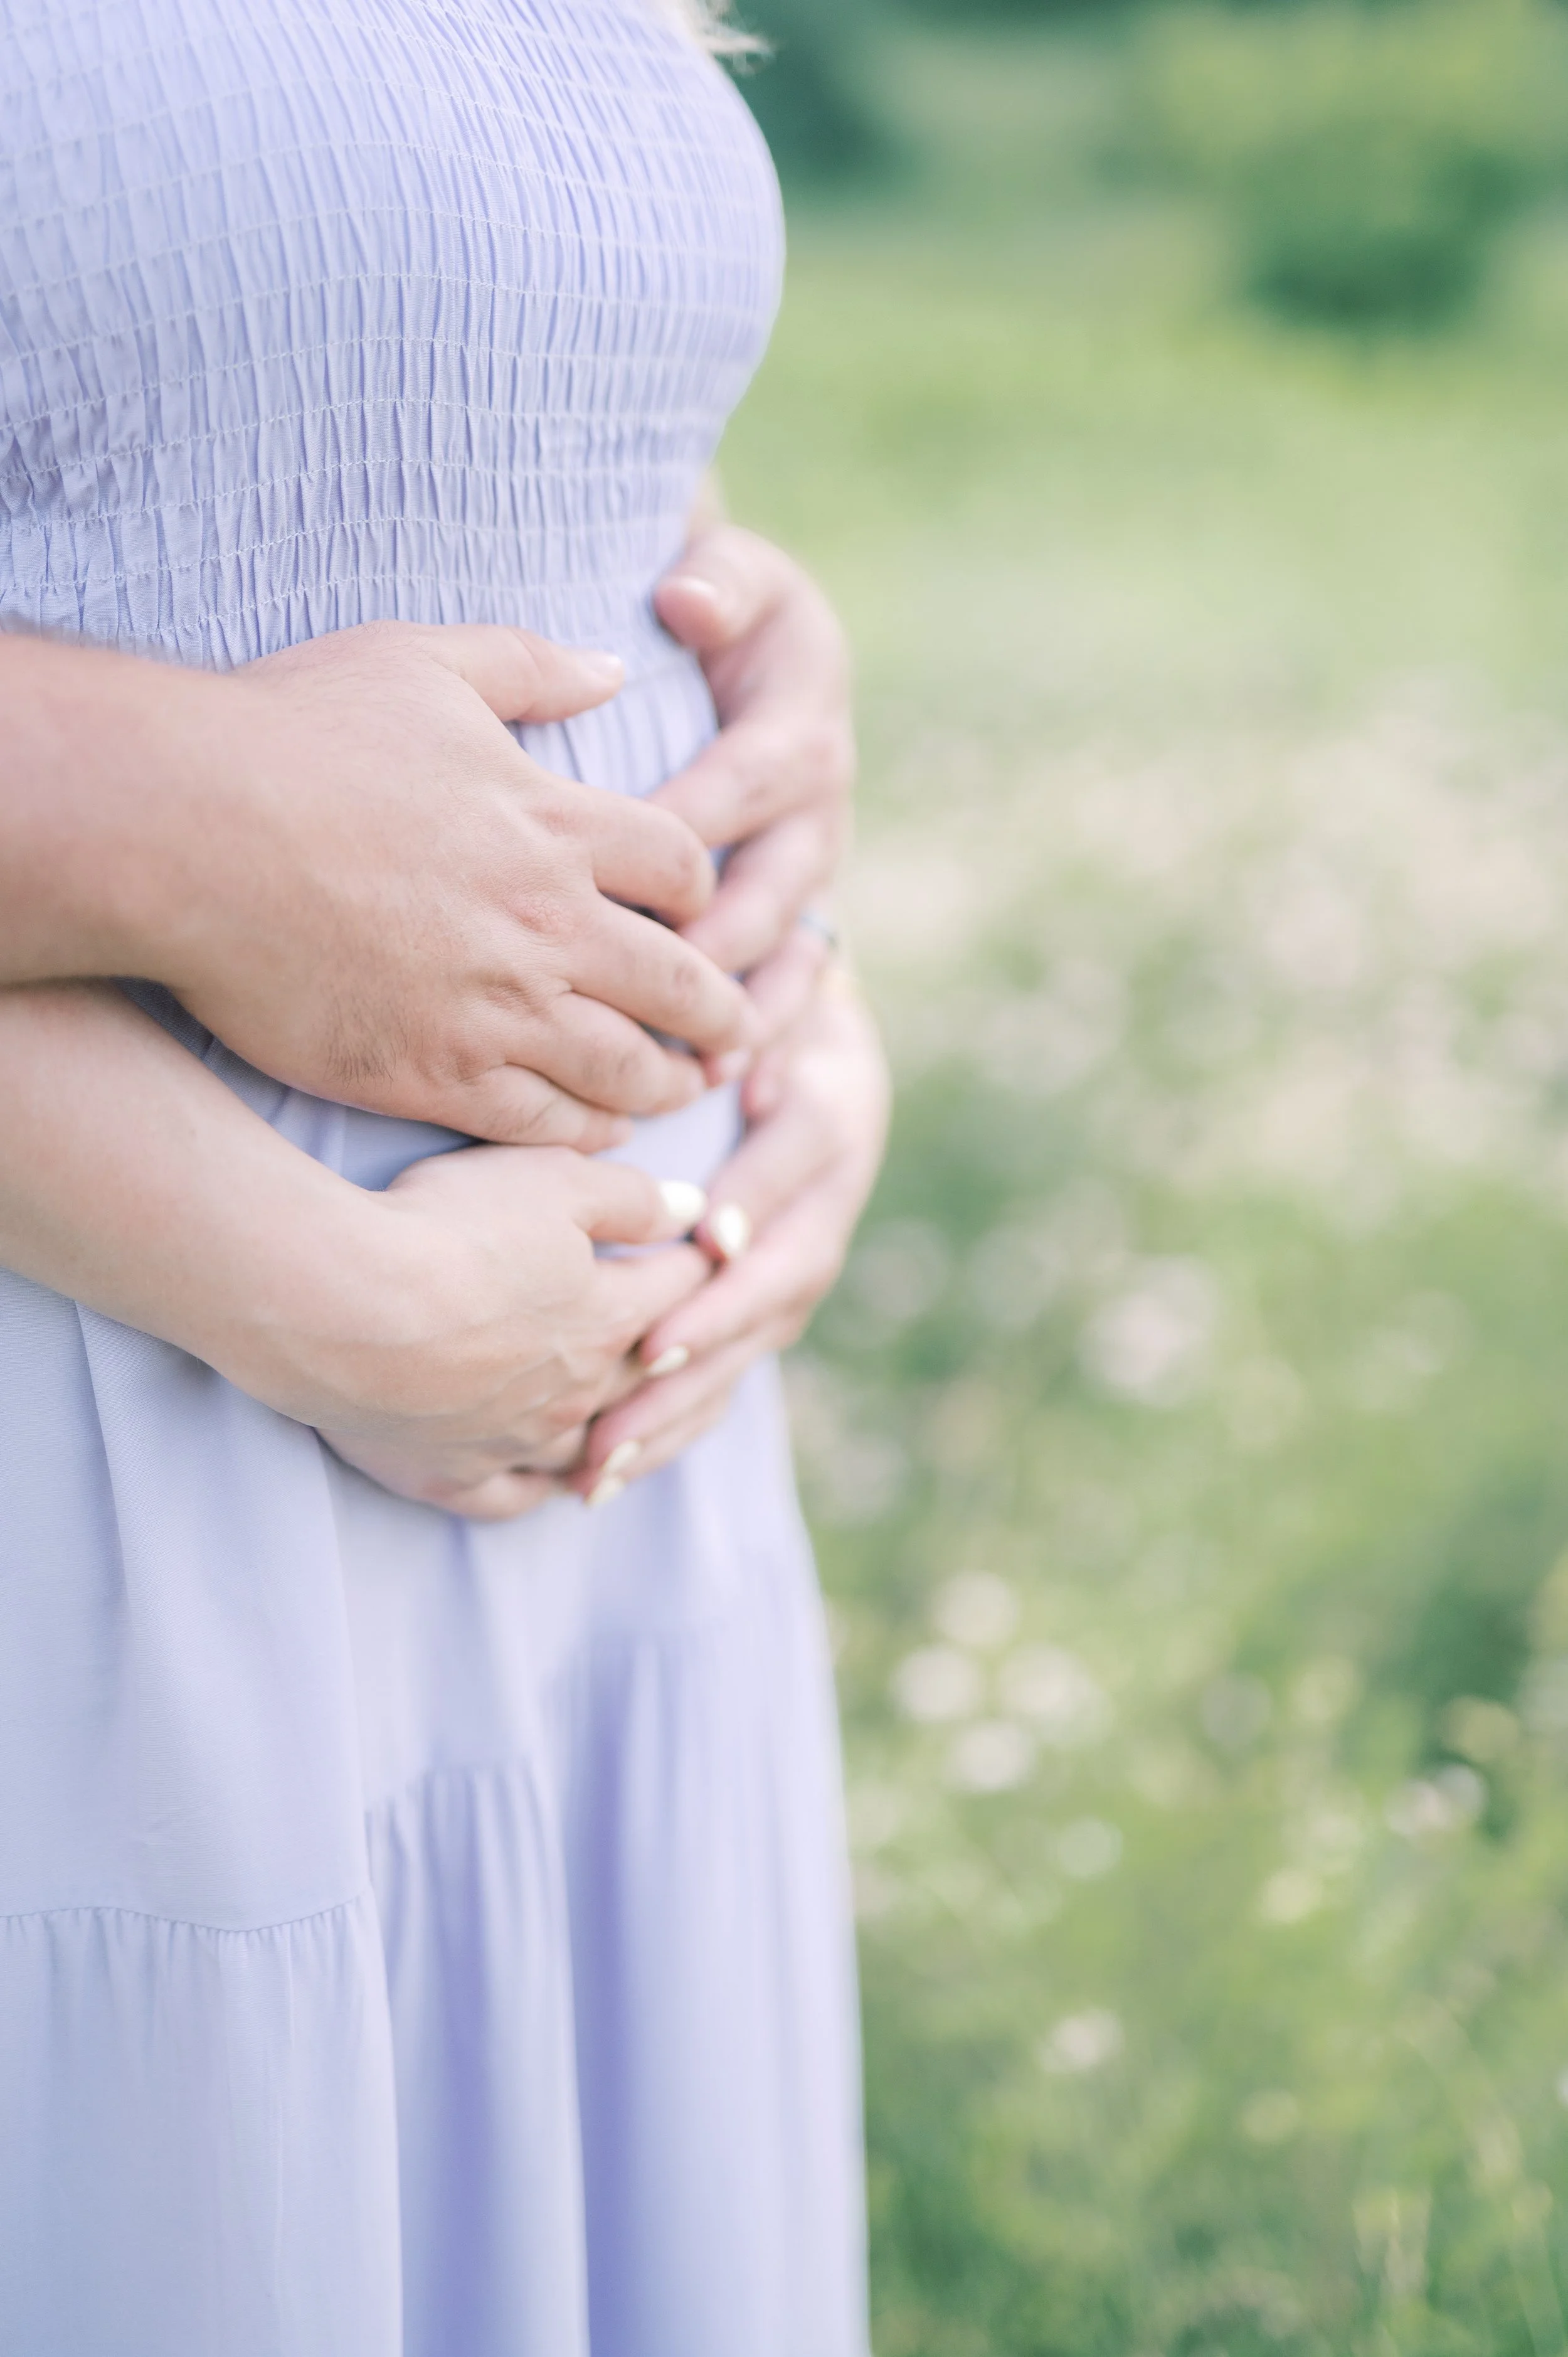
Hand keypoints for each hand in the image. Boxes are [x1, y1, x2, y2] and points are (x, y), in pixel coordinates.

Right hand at [162, 623, 757, 1144]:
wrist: (185, 831)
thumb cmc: (291, 733)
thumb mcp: (423, 661)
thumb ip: (531, 664)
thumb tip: (612, 667)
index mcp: (555, 822)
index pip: (682, 866)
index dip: (702, 891)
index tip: (700, 913)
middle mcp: (547, 922)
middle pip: (679, 981)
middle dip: (720, 1010)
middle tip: (739, 1032)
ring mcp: (496, 1007)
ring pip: (625, 1065)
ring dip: (667, 1083)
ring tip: (686, 1093)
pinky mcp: (435, 1072)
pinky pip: (545, 1119)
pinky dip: (589, 1130)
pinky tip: (604, 1132)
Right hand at [308, 1152, 711, 1519]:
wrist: (340, 1304)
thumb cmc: (449, 1229)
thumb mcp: (554, 1182)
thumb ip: (630, 1198)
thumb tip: (692, 1209)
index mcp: (607, 1318)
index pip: (677, 1289)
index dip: (693, 1262)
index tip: (703, 1248)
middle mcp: (574, 1392)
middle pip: (641, 1377)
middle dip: (666, 1352)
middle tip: (680, 1340)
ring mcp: (512, 1442)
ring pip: (586, 1448)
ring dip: (611, 1433)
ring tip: (622, 1421)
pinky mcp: (448, 1475)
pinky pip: (510, 1498)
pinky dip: (535, 1487)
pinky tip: (545, 1481)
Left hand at [566, 975, 889, 1504]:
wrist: (813, 1040)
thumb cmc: (770, 1004)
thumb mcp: (775, 996)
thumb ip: (757, 1026)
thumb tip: (734, 1072)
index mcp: (829, 1128)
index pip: (788, 1180)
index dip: (748, 1220)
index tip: (701, 1256)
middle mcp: (823, 1212)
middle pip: (768, 1293)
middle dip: (697, 1350)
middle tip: (624, 1400)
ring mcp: (797, 1268)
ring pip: (745, 1351)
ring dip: (673, 1412)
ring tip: (599, 1465)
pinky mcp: (767, 1306)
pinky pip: (727, 1374)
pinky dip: (671, 1424)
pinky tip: (610, 1471)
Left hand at [653, 527, 854, 1043]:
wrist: (753, 647)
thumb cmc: (721, 614)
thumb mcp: (731, 579)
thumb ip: (721, 583)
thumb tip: (688, 599)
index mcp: (800, 725)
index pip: (750, 776)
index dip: (698, 817)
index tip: (631, 858)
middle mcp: (819, 806)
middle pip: (778, 881)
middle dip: (724, 935)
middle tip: (662, 982)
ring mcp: (812, 868)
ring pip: (790, 947)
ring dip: (750, 1006)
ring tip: (703, 1063)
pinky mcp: (800, 912)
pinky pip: (797, 984)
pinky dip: (770, 1033)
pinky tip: (734, 1083)